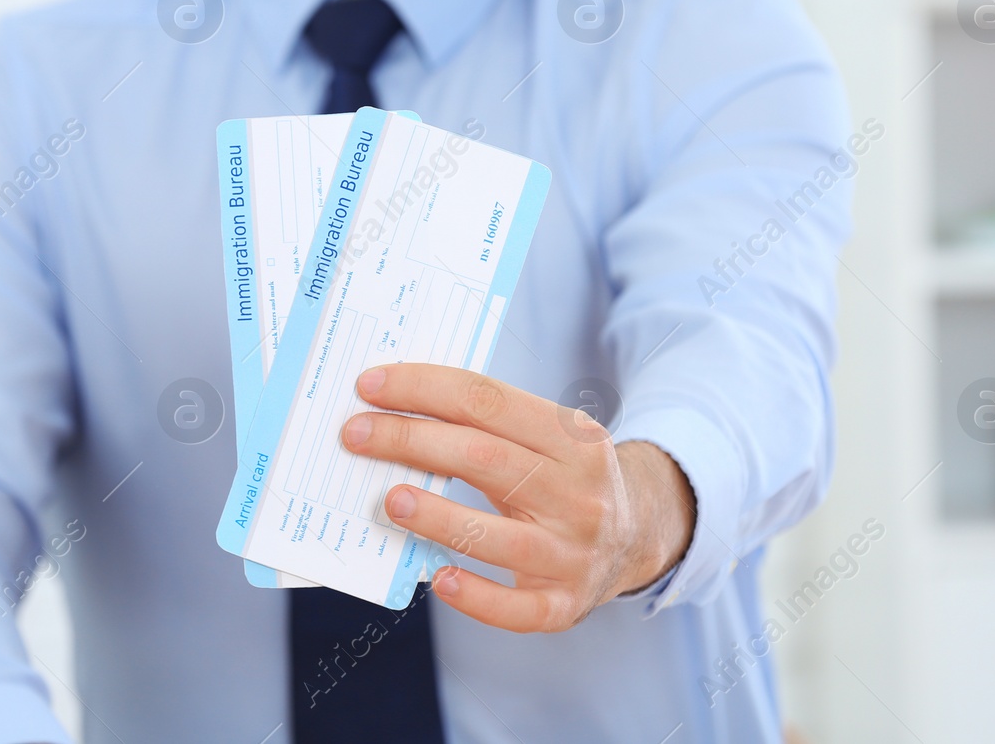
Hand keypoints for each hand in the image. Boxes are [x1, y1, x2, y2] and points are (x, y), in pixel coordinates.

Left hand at [340, 364, 695, 632]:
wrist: (639, 534)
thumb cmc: (565, 476)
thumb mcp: (550, 436)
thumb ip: (489, 424)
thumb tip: (396, 410)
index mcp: (575, 436)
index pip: (487, 400)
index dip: (423, 388)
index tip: (369, 386)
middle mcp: (580, 492)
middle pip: (483, 458)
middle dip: (410, 440)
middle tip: (355, 435)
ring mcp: (574, 551)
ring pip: (496, 534)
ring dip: (436, 515)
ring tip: (390, 499)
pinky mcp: (565, 603)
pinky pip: (516, 608)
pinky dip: (475, 596)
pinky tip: (438, 578)